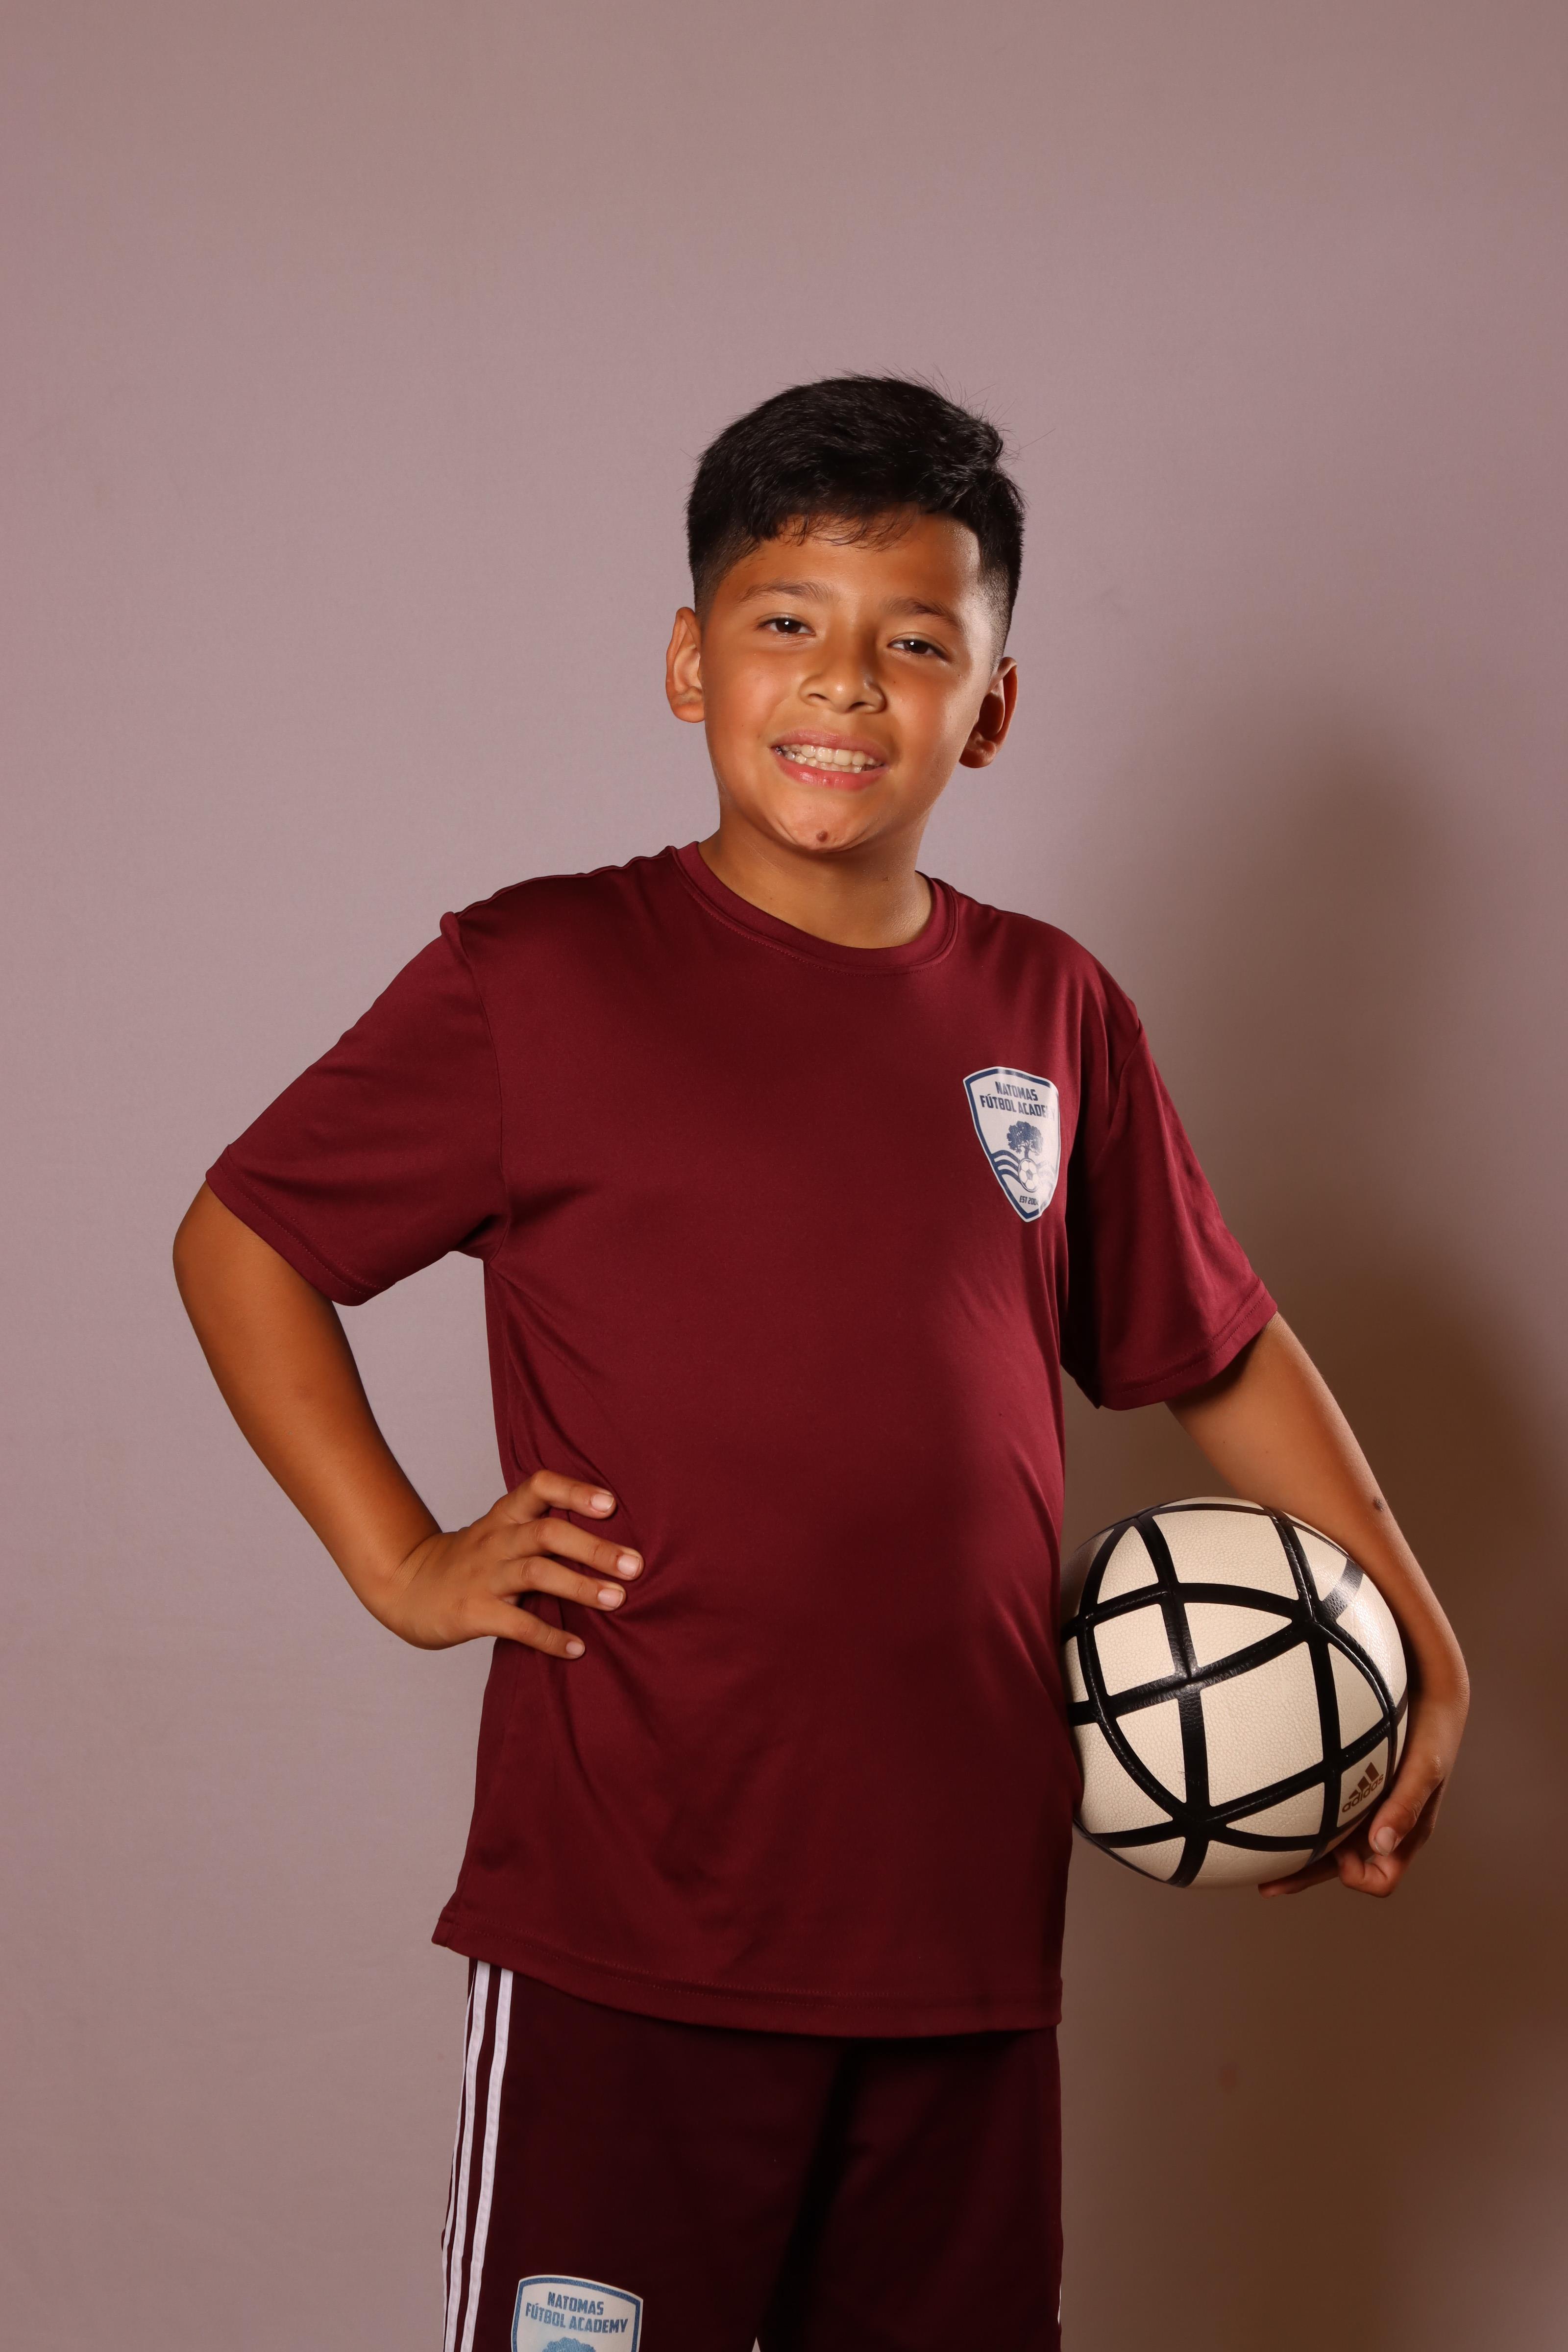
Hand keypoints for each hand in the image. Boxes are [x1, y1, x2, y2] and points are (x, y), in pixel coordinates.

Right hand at [379, 1470, 641, 1657]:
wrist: (406, 1588)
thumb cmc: (468, 1561)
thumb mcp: (499, 1532)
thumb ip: (541, 1528)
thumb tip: (608, 1537)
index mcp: (504, 1516)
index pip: (539, 1486)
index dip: (575, 1491)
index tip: (611, 1504)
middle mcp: (496, 1540)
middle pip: (547, 1532)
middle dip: (594, 1548)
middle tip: (635, 1565)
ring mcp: (483, 1576)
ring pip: (536, 1572)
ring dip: (581, 1586)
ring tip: (617, 1600)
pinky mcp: (473, 1612)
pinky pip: (517, 1623)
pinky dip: (549, 1637)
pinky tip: (577, 1649)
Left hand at [1258, 1651, 1468, 1897]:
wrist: (1428, 1691)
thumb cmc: (1431, 1733)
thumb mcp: (1424, 1768)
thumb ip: (1406, 1805)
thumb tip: (1380, 1846)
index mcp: (1404, 1834)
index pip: (1380, 1879)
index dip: (1356, 1877)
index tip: (1337, 1856)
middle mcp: (1381, 1826)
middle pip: (1342, 1869)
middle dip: (1308, 1878)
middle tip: (1267, 1885)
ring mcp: (1364, 1807)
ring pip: (1329, 1843)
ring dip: (1301, 1854)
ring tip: (1257, 1857)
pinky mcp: (1349, 1784)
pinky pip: (1323, 1811)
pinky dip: (1301, 1820)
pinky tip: (1272, 1810)